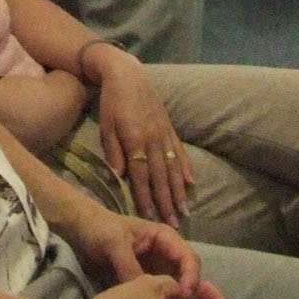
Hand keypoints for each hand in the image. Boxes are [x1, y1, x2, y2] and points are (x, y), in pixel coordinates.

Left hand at [60, 201, 198, 295]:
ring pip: (177, 287)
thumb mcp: (114, 244)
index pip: (189, 258)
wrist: (82, 230)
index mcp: (165, 237)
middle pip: (188, 276)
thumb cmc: (100, 228)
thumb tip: (144, 294)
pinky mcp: (147, 280)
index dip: (191, 278)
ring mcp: (157, 267)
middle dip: (188, 293)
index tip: (184, 297)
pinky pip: (161, 293)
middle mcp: (166, 253)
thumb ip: (129, 267)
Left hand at [92, 51, 193, 224]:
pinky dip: (187, 168)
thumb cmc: (111, 102)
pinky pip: (180, 152)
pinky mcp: (170, 128)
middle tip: (174, 224)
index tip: (151, 219)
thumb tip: (118, 177)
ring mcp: (164, 134)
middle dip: (167, 202)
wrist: (127, 74)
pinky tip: (192, 183)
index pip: (141, 176)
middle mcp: (153, 140)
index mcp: (135, 140)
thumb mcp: (106, 126)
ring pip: (174, 168)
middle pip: (161, 177)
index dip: (146, 198)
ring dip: (179, 191)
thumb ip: (113, 152)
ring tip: (185, 211)